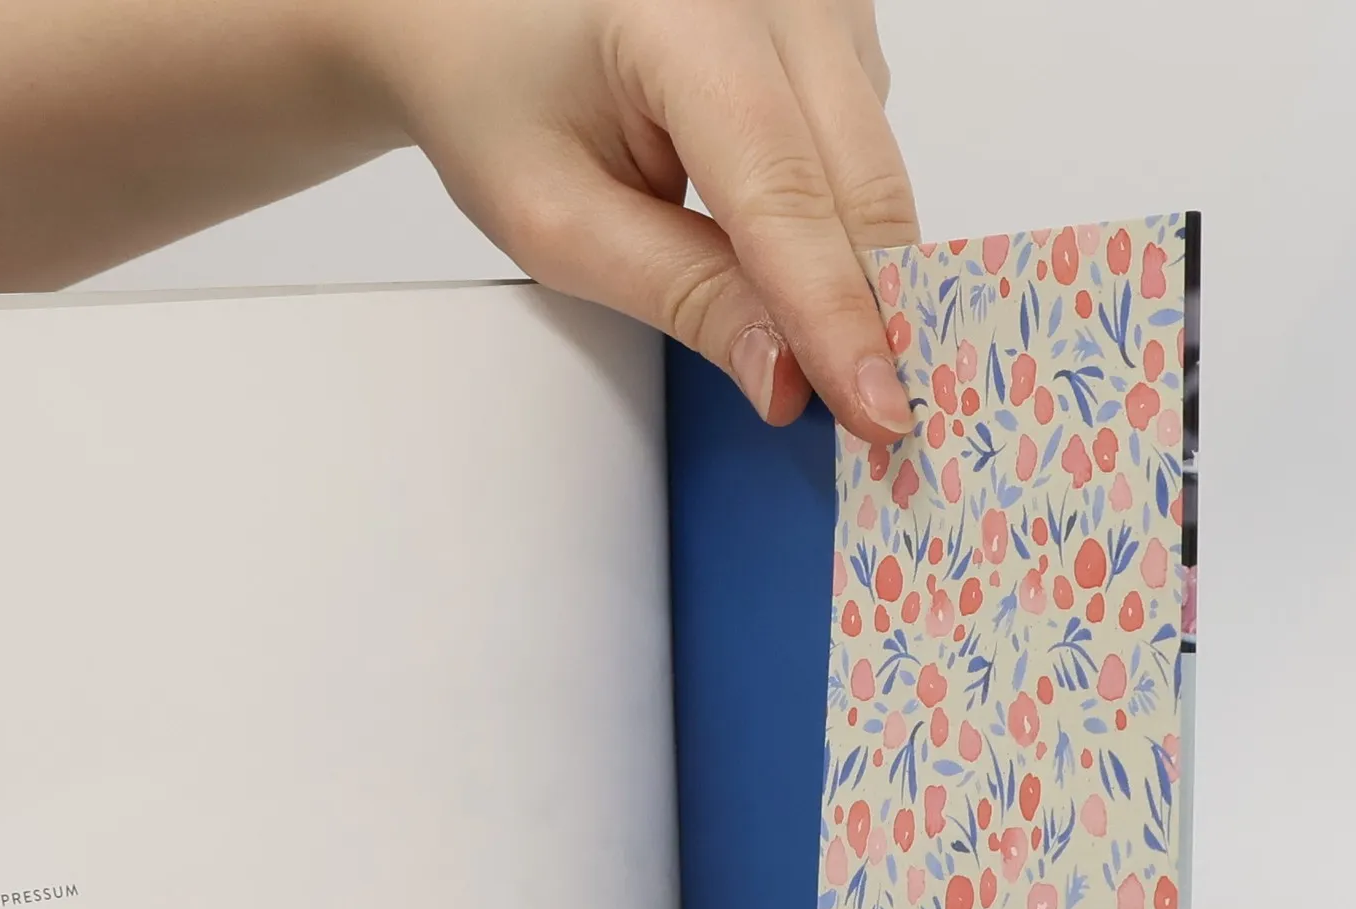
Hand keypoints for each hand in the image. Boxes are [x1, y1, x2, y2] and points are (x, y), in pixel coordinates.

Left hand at [347, 0, 918, 437]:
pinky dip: (838, 218)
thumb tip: (785, 375)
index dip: (833, 316)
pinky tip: (790, 256)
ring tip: (823, 349)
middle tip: (877, 420)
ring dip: (854, 265)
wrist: (478, 14)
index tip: (875, 411)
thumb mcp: (557, 220)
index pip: (784, 196)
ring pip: (875, 163)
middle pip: (858, 179)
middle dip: (870, 309)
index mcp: (683, 18)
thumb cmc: (495, 96)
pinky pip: (864, 139)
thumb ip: (680, 293)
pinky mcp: (834, 20)